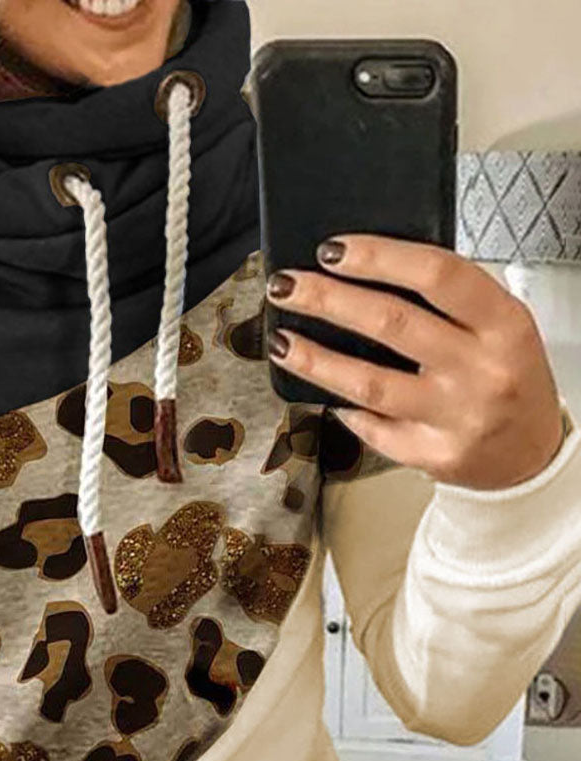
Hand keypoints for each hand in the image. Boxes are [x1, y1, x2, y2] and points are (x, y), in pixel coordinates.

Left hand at [266, 235, 565, 490]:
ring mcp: (456, 417)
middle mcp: (482, 370)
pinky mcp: (433, 455)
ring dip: (315, 359)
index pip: (436, 274)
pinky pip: (372, 426)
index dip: (378, 257)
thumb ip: (447, 301)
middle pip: (390, 323)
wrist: (532, 455)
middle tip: (286, 286)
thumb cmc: (508, 378)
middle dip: (326, 300)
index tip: (332, 250)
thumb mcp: (499, 328)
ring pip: (368, 383)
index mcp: (503, 324)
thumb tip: (360, 273)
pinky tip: (321, 390)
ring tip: (282, 340)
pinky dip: (342, 406)